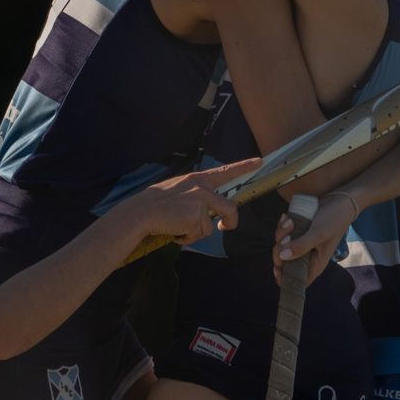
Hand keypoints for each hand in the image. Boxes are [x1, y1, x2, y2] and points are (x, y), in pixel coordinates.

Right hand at [125, 158, 255, 244]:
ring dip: (197, 233)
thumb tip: (209, 210)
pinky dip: (187, 238)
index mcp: (197, 179)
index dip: (244, 167)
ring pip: (211, 227)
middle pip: (230, 208)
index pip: (225, 171)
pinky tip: (175, 231)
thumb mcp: (178, 189)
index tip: (260, 162)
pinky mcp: (195, 218)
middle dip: (230, 222)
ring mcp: (199, 203)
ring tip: (179, 227)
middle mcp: (202, 189)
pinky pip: (198, 235)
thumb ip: (195, 194)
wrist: (140, 213)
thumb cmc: (155, 203)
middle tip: (223, 228)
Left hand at [272, 192, 355, 286]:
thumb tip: (282, 257)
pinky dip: (282, 226)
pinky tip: (287, 216)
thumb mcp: (319, 233)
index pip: (296, 281)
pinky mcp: (297, 233)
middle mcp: (306, 256)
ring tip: (290, 221)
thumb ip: (302, 246)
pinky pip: (282, 234)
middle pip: (283, 263)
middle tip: (288, 236)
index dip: (283, 278)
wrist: (339, 200)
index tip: (277, 267)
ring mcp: (301, 244)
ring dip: (281, 233)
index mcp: (315, 264)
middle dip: (280, 249)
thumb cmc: (334, 219)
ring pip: (281, 246)